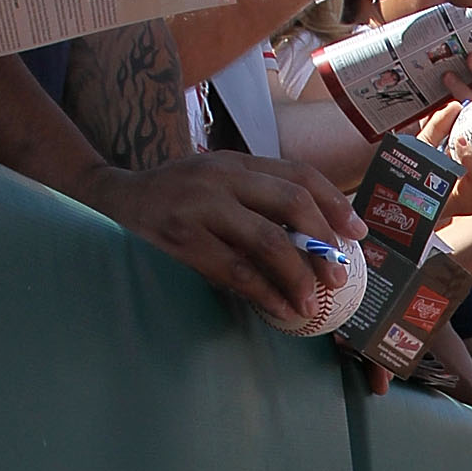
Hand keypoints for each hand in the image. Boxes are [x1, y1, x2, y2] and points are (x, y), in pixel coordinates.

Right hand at [67, 153, 363, 330]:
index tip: (358, 233)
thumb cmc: (174, 195)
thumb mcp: (215, 182)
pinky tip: (281, 309)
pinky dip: (264, 292)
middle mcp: (223, 175)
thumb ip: (255, 199)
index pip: (298, 175)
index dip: (335, 203)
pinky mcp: (181, 235)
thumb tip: (313, 241)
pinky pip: (234, 269)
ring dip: (298, 276)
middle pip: (292, 202)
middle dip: (323, 243)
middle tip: (340, 277)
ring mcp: (201, 203)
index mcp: (237, 161)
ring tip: (314, 303)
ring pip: (267, 240)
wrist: (113, 196)